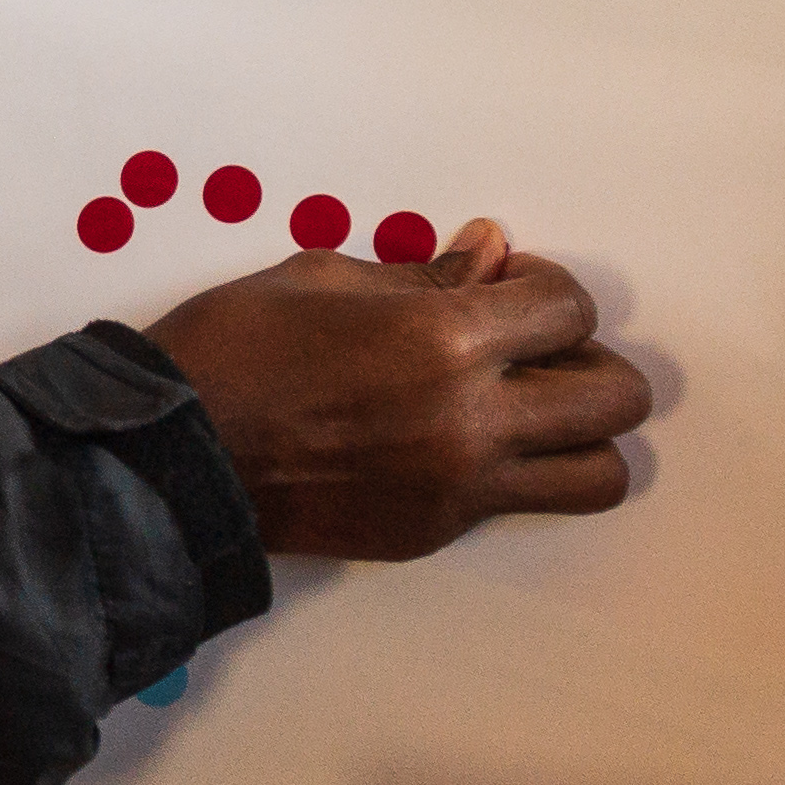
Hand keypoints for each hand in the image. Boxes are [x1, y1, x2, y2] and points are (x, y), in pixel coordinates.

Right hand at [146, 218, 647, 558]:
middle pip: (614, 398)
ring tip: (527, 411)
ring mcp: (458, 485)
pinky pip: (520, 503)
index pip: (569, 310)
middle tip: (534, 351)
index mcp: (442, 339)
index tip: (508, 289)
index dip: (546, 290)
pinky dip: (514, 471)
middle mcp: (470, 419)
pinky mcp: (435, 530)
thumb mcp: (322, 278)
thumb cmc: (231, 352)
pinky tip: (455, 441)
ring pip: (598, 474)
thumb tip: (491, 254)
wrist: (170, 459)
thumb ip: (424, 274)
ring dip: (580, 435)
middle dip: (588, 361)